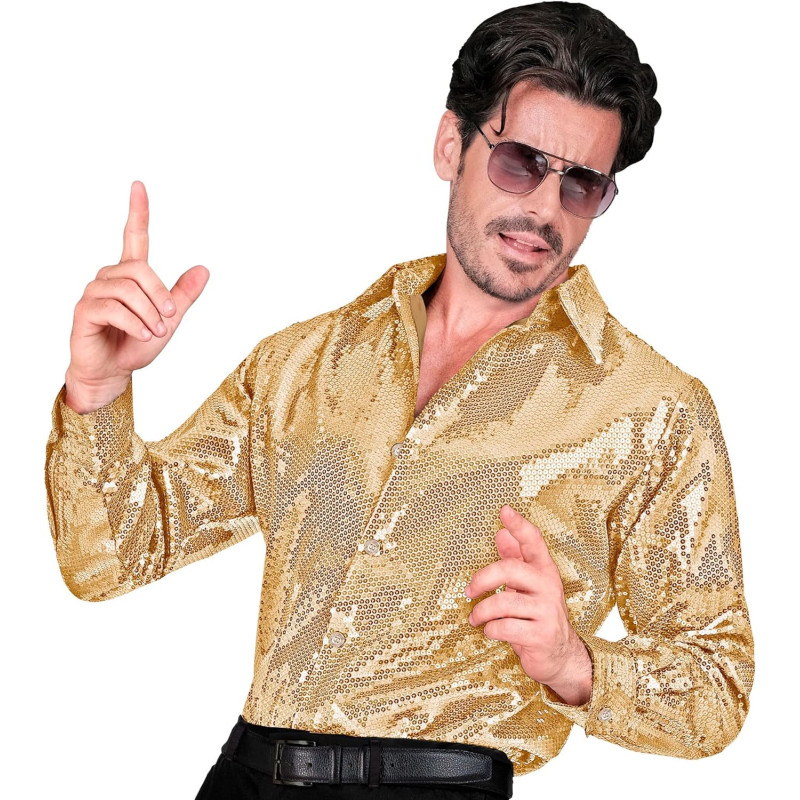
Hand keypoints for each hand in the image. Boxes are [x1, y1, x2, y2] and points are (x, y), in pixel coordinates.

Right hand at [65, 181, 209, 411]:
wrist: (112, 372)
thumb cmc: (136, 344)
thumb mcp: (168, 320)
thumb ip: (183, 296)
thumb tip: (204, 269)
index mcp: (130, 276)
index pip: (134, 237)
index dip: (137, 212)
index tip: (139, 186)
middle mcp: (109, 277)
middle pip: (139, 269)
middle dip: (159, 294)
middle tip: (168, 318)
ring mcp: (94, 292)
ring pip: (127, 290)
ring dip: (148, 313)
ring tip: (155, 332)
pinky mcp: (85, 311)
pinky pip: (113, 308)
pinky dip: (134, 323)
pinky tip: (144, 335)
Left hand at [465, 505, 592, 705]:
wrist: (560, 657)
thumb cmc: (537, 616)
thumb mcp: (527, 586)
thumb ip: (515, 559)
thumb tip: (501, 532)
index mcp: (544, 570)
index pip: (533, 541)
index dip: (519, 525)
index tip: (504, 510)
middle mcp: (549, 586)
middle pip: (509, 569)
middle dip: (482, 578)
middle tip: (469, 591)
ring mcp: (547, 611)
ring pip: (503, 602)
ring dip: (481, 612)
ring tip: (476, 618)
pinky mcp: (542, 635)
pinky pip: (505, 627)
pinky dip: (491, 630)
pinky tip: (491, 632)